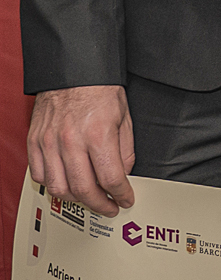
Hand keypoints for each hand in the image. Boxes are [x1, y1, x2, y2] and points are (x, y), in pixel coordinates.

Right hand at [27, 86, 134, 214]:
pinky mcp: (35, 142)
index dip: (121, 194)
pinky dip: (53, 185)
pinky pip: (40, 175)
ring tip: (89, 198)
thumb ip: (125, 150)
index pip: (111, 178)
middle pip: (83, 189)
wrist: (73, 71)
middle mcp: (71, 141)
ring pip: (58, 187)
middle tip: (109, 207)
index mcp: (98, 135)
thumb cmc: (100, 91)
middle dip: (99, 205)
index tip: (126, 200)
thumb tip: (123, 174)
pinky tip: (66, 183)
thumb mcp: (124, 118)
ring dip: (75, 199)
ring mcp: (49, 143)